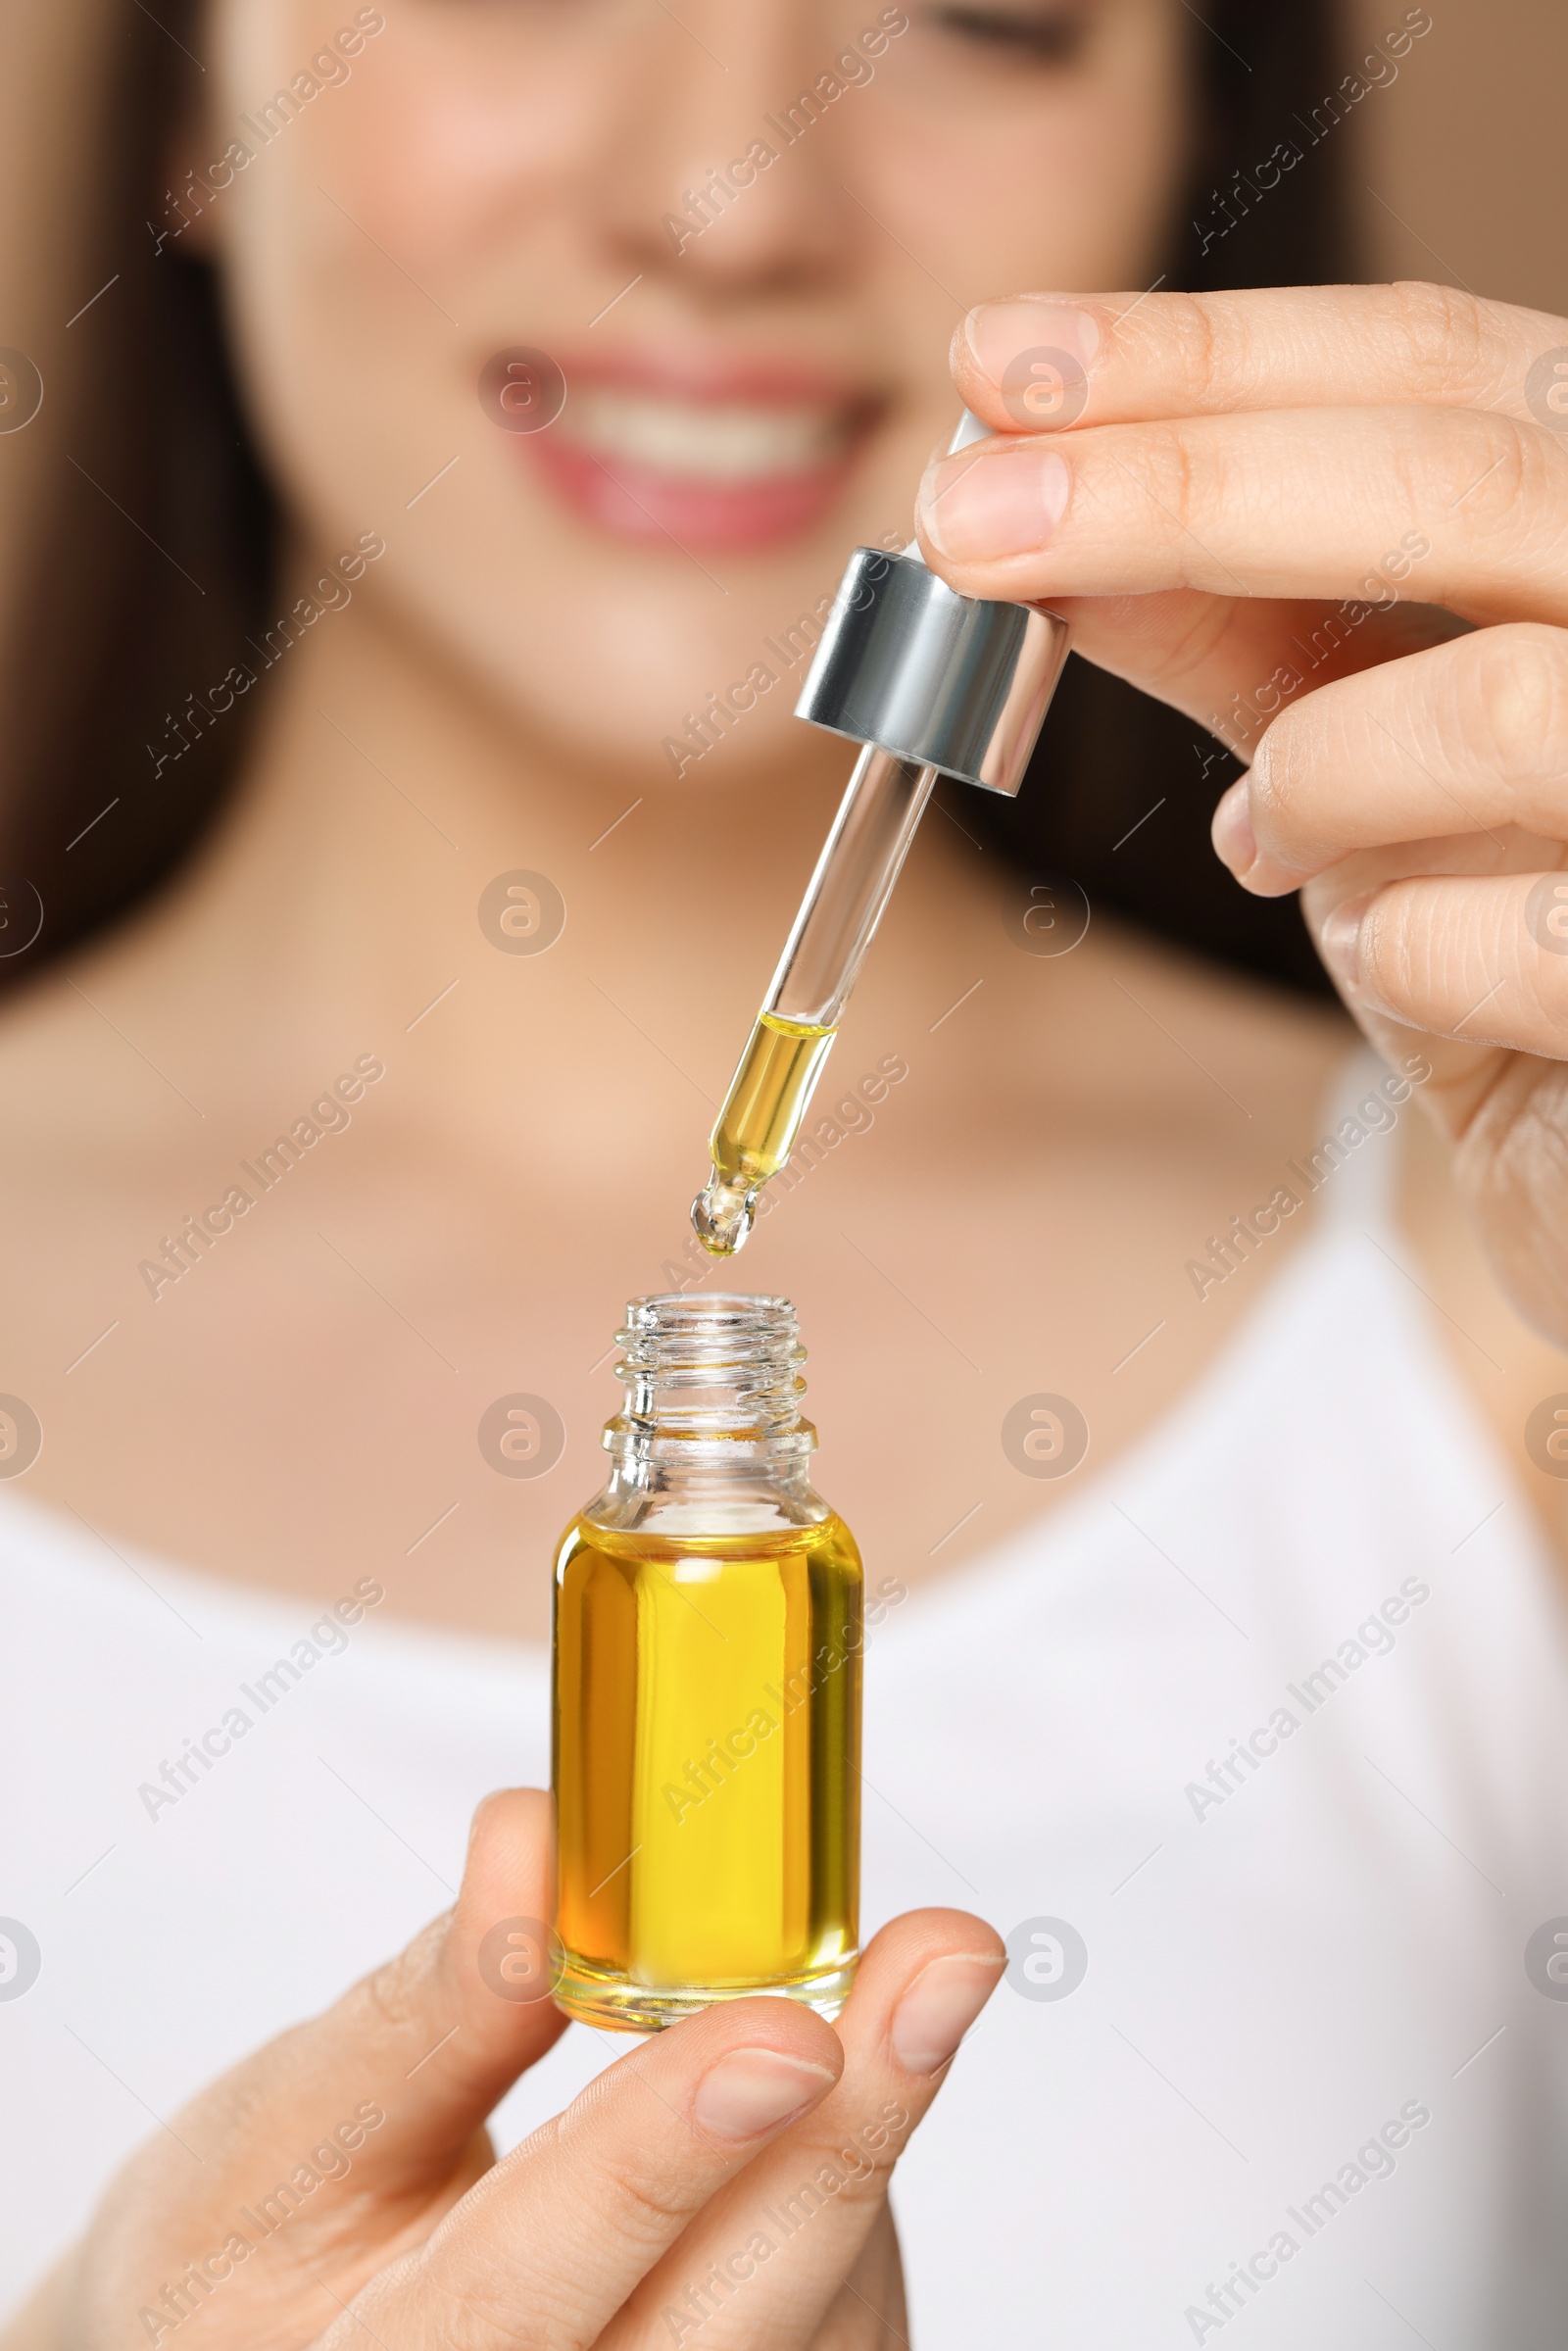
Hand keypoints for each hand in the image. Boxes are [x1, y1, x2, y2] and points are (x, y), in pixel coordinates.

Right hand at [7, 1790, 1001, 2349]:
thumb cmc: (250, 2253)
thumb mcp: (286, 2130)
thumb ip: (428, 2007)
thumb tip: (537, 1837)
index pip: (528, 2291)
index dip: (660, 2158)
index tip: (784, 2026)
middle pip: (727, 2332)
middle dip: (844, 2140)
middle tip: (941, 1962)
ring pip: (809, 2325)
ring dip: (859, 2137)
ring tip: (890, 1978)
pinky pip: (834, 2322)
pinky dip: (843, 2183)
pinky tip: (836, 2084)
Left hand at [915, 282, 1567, 1340]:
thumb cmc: (1495, 917)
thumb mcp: (1353, 743)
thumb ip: (1224, 623)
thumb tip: (1015, 499)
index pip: (1438, 363)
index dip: (1208, 355)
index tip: (995, 366)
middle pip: (1461, 476)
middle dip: (1182, 491)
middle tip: (963, 525)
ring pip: (1497, 705)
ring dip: (1317, 777)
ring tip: (1270, 841)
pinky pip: (1520, 939)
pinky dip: (1404, 951)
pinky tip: (1398, 957)